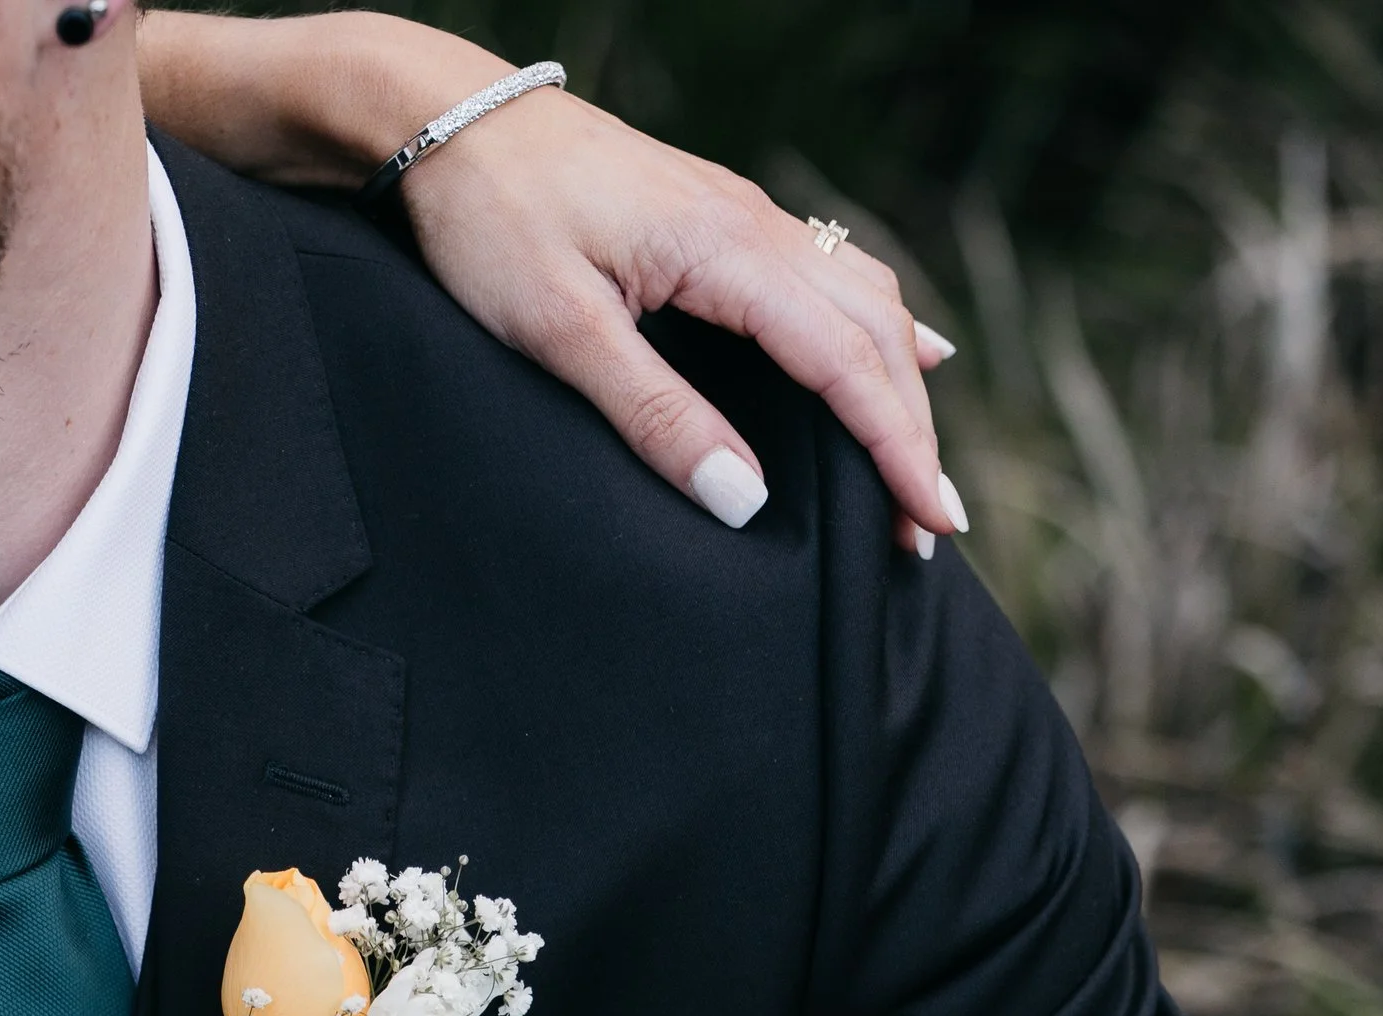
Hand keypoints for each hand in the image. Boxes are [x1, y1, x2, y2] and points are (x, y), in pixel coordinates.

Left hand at [392, 93, 961, 554]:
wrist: (451, 122)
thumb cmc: (493, 222)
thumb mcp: (561, 332)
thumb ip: (657, 417)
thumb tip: (747, 499)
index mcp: (728, 249)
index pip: (846, 359)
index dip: (895, 446)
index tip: (927, 520)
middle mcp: (755, 223)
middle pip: (875, 330)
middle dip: (912, 430)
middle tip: (931, 527)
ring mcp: (743, 215)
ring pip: (862, 298)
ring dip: (899, 386)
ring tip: (917, 468)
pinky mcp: (719, 221)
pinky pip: (830, 277)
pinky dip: (875, 332)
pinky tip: (904, 357)